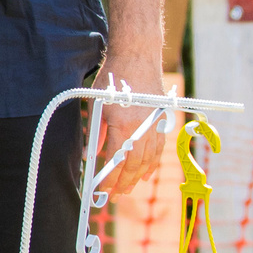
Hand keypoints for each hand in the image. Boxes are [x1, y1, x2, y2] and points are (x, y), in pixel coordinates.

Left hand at [94, 56, 169, 193]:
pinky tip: (146, 173)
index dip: (110, 179)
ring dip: (138, 176)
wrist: (137, 56)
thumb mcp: (97, 106)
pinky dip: (152, 163)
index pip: (116, 161)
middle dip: (124, 182)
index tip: (103, 190)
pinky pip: (158, 148)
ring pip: (148, 159)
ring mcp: (154, 124)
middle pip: (134, 164)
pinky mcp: (161, 120)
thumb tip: (91, 154)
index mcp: (123, 125)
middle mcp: (142, 128)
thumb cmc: (113, 79)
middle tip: (116, 195)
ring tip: (129, 188)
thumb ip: (96, 133)